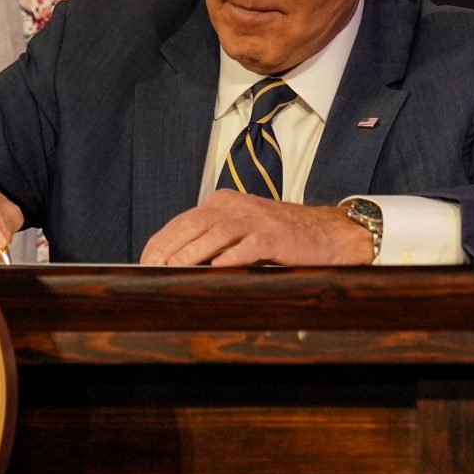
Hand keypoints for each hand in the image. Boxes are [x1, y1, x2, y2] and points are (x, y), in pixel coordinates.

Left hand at [141, 195, 372, 267]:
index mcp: (224, 203)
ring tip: (175, 269)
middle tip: (152, 269)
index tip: (145, 262)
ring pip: (217, 234)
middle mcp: (237, 206)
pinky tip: (218, 268)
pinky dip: (233, 256)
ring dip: (194, 253)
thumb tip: (176, 265)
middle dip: (170, 249)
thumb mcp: (242, 232)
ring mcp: (257, 219)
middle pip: (194, 225)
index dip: (161, 242)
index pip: (183, 221)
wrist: (329, 233)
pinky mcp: (277, 235)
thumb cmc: (281, 237)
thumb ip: (213, 240)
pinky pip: (250, 245)